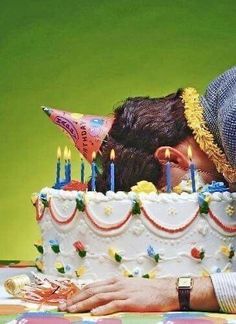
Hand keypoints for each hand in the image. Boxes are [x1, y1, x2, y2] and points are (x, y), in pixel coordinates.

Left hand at [58, 276, 178, 314]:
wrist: (164, 290)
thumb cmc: (146, 290)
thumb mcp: (128, 287)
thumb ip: (114, 290)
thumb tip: (100, 297)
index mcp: (114, 281)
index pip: (92, 287)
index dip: (78, 294)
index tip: (67, 300)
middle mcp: (116, 285)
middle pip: (92, 291)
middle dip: (76, 299)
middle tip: (63, 307)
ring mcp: (123, 292)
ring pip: (99, 297)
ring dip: (84, 304)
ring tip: (72, 310)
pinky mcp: (130, 301)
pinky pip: (114, 305)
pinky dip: (102, 309)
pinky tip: (93, 314)